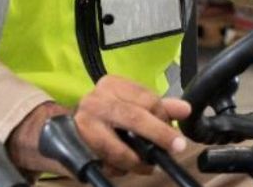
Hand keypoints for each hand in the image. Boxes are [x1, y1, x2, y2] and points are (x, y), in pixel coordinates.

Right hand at [73, 76, 190, 175]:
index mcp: (113, 85)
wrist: (67, 129)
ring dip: (136, 160)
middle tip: (175, 147)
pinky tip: (124, 168)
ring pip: (116, 146)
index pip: (146, 98)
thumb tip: (185, 109)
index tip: (175, 132)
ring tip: (148, 166)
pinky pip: (103, 161)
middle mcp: (95, 99)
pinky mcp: (75, 146)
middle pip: (133, 118)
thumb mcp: (134, 106)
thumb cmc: (107, 116)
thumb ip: (160, 107)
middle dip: (159, 135)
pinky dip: (117, 168)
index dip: (164, 117)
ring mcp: (83, 122)